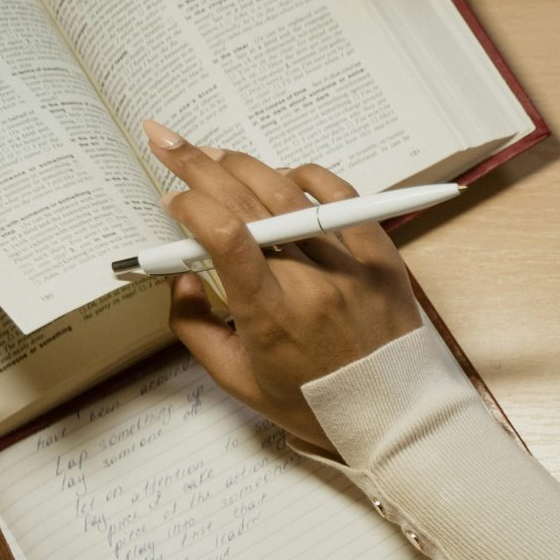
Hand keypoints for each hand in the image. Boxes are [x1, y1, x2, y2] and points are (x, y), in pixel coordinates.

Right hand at [143, 121, 420, 456]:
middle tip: (167, 141)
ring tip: (213, 154)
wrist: (393, 418)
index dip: (192, 205)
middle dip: (199, 165)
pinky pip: (345, 200)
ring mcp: (351, 267)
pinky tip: (282, 172)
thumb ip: (193, 326)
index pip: (227, 237)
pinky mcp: (382, 258)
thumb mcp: (236, 379)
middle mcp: (312, 284)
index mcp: (271, 316)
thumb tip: (178, 275)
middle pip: (250, 202)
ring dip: (245, 165)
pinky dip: (310, 177)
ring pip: (292, 194)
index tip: (170, 198)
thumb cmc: (311, 403)